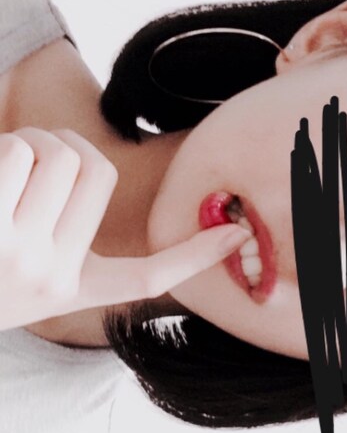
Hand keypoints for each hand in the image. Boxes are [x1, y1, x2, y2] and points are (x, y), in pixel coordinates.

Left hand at [0, 127, 250, 331]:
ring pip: (55, 152)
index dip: (196, 254)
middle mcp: (54, 278)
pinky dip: (1, 149)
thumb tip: (90, 178)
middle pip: (93, 167)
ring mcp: (21, 257)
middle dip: (60, 149)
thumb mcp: (24, 272)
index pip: (150, 275)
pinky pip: (17, 153)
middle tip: (28, 166)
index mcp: (74, 288)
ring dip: (24, 144)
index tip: (237, 235)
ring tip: (0, 174)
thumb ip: (66, 235)